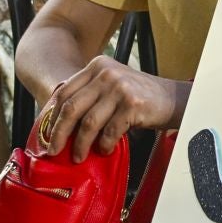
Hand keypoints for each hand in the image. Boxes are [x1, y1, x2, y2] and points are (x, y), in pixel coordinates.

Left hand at [37, 56, 186, 160]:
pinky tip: (105, 150)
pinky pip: (109, 131)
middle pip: (72, 107)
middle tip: (54, 150)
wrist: (174, 99)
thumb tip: (58, 124)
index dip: (52, 116)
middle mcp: (107, 73)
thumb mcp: (112, 87)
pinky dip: (104, 145)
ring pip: (88, 122)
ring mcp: (120, 87)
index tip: (47, 135)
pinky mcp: (132, 103)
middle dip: (59, 133)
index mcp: (97, 66)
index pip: (64, 92)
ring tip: (79, 157)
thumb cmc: (139, 99)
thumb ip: (89, 96)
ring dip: (81, 144)